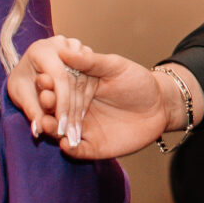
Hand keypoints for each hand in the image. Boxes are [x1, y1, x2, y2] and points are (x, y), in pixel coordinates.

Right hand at [6, 36, 170, 159]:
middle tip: (44, 101)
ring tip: (47, 124)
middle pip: (54, 110)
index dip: (48, 84)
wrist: (160, 105)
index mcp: (75, 87)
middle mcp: (74, 108)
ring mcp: (83, 128)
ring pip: (60, 131)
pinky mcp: (94, 146)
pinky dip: (70, 149)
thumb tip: (63, 51)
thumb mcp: (115, 66)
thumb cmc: (137, 81)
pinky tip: (65, 144)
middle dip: (47, 106)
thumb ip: (90, 62)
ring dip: (52, 129)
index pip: (56, 87)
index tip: (43, 79)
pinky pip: (78, 150)